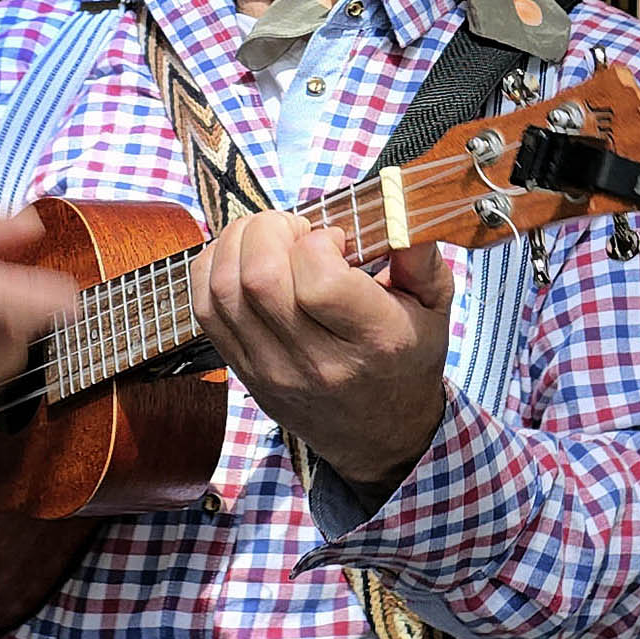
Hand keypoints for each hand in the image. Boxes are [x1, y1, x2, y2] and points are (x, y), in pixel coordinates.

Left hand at [193, 213, 454, 498]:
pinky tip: (241, 258)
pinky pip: (204, 309)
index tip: (334, 239)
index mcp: (374, 339)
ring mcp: (272, 369)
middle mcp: (318, 360)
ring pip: (224, 289)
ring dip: (237, 243)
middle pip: (260, 278)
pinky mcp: (244, 371)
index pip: (319, 282)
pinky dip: (212, 268)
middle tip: (293, 229)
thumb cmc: (406, 359)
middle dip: (269, 230)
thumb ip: (422, 254)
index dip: (317, 241)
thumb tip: (400, 203)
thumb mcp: (435, 308)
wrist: (379, 434)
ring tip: (267, 238)